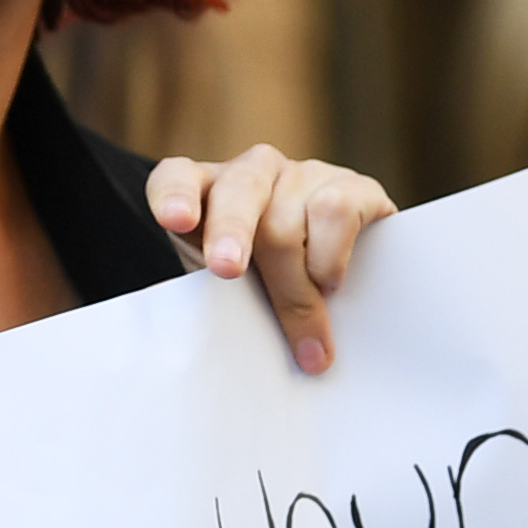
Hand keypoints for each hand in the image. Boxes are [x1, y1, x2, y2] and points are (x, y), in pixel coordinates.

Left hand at [148, 143, 394, 376]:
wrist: (331, 280)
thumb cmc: (263, 288)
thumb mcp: (232, 292)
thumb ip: (221, 299)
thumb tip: (232, 353)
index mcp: (207, 193)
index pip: (176, 177)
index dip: (175, 195)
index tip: (175, 221)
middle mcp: (254, 173)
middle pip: (238, 191)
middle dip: (231, 233)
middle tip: (227, 271)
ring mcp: (303, 174)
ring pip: (289, 218)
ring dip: (293, 282)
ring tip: (306, 333)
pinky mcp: (352, 185)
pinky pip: (337, 210)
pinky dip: (331, 259)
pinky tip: (330, 286)